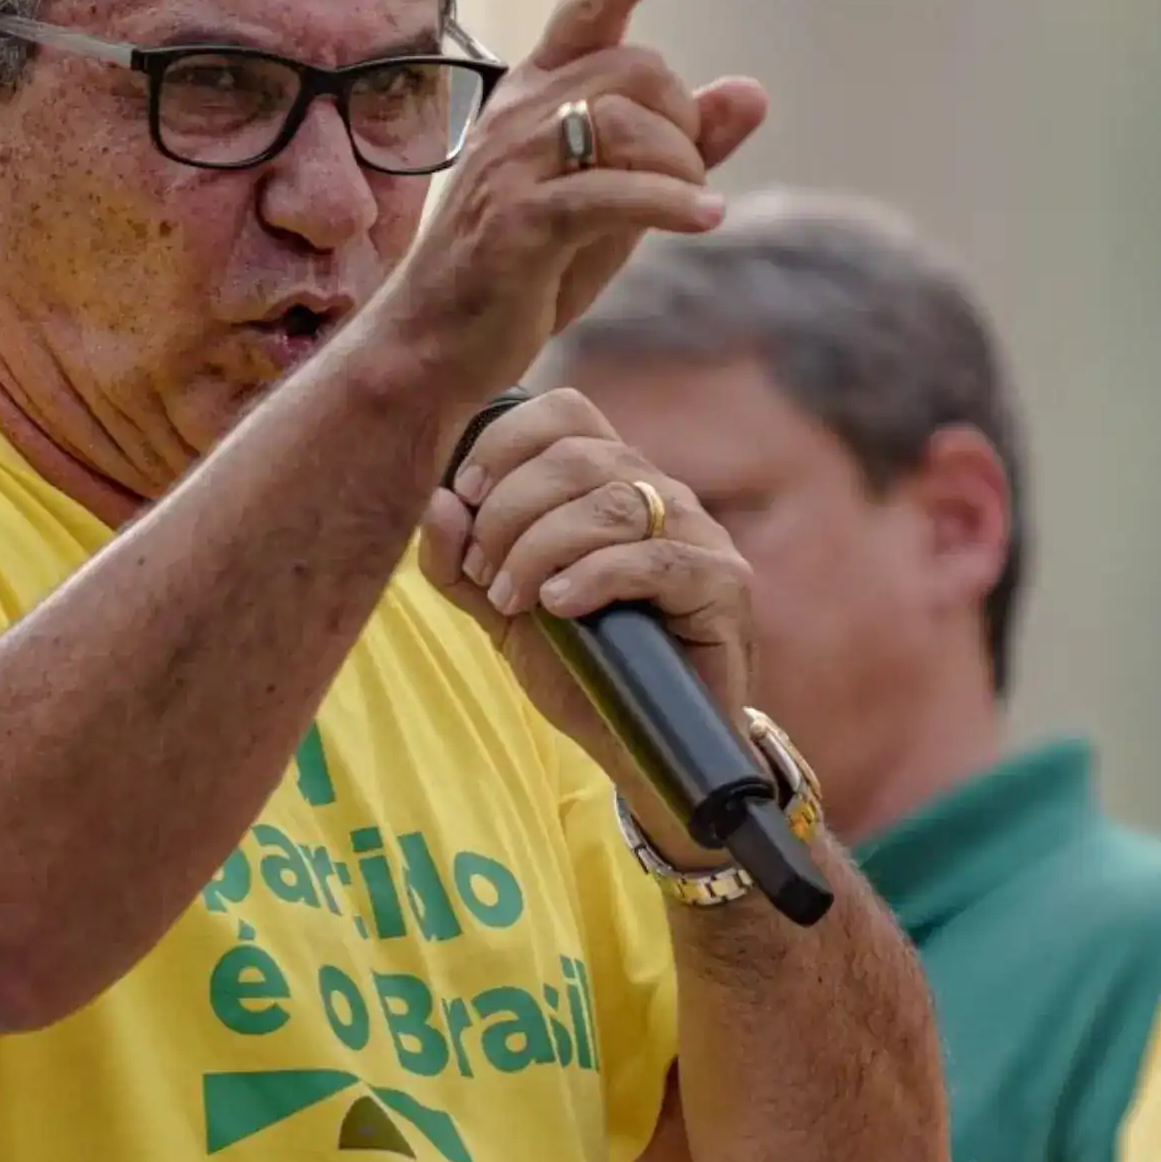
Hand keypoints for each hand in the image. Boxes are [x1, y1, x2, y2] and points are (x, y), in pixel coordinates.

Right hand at [368, 0, 770, 412]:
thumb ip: (683, 145)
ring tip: (686, 212)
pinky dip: (673, 203)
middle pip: (640, 68)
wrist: (439, 344)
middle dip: (686, 121)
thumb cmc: (529, 269)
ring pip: (633, 124)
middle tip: (685, 180)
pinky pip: (617, 192)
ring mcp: (514, 166)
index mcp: (535, 94)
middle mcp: (520, 113)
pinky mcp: (521, 223)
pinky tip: (706, 219)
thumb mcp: (618, 199)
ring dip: (682, 170)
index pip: (590, 6)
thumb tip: (754, 89)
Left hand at [418, 388, 753, 866]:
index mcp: (611, 480)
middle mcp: (659, 492)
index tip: (464, 494)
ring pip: (612, 504)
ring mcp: (698, 534)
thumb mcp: (502, 612)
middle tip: (484, 571)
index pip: (565, 411)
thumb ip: (460, 561)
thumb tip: (437, 499)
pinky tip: (559, 606)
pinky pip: (654, 559)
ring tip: (513, 599)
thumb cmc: (582, 668)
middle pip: (578, 456)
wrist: (647, 749)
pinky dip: (593, 577)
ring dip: (540, 548)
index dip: (506, 441)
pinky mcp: (724, 583)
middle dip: (510, 510)